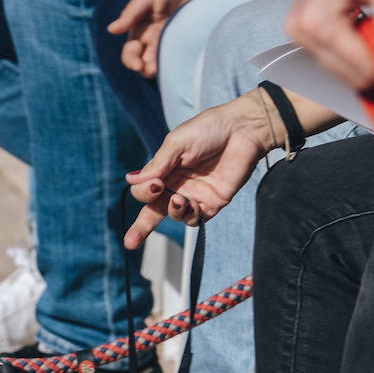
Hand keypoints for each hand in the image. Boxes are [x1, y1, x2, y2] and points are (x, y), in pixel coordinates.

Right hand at [107, 0, 191, 78]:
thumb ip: (130, 14)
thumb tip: (111, 30)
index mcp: (138, 31)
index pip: (129, 52)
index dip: (130, 60)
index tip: (137, 64)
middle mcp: (150, 40)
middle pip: (143, 62)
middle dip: (145, 68)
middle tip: (151, 69)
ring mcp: (166, 42)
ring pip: (158, 62)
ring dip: (157, 68)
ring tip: (161, 69)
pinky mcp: (181, 42)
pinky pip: (175, 57)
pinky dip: (172, 63)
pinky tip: (175, 64)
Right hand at [122, 93, 275, 247]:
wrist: (243, 130)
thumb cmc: (208, 129)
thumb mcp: (177, 143)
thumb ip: (157, 164)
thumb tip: (130, 180)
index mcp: (163, 171)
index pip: (143, 190)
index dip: (143, 191)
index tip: (154, 183)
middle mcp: (175, 185)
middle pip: (153, 212)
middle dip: (140, 228)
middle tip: (130, 243)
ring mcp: (194, 196)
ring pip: (174, 216)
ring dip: (173, 212)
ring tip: (179, 200)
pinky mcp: (212, 203)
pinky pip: (195, 220)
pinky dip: (190, 216)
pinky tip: (193, 205)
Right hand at [284, 0, 373, 89]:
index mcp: (316, 21)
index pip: (353, 65)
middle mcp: (300, 31)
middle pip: (341, 71)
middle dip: (373, 66)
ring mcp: (297, 32)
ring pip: (336, 66)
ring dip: (363, 58)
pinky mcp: (302, 30)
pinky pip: (330, 54)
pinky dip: (353, 50)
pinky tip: (368, 29)